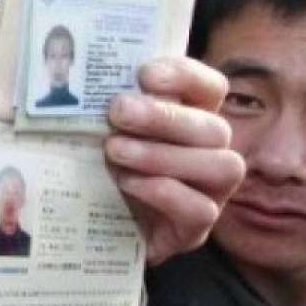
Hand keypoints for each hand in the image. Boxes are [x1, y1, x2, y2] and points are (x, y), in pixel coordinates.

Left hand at [106, 59, 244, 265]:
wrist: (88, 231)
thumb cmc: (97, 170)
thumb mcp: (97, 132)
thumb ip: (105, 106)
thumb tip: (84, 77)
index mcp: (192, 120)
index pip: (210, 88)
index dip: (185, 76)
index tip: (145, 75)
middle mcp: (210, 154)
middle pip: (215, 128)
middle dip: (165, 117)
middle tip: (119, 110)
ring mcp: (210, 195)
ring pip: (221, 168)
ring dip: (165, 155)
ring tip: (116, 150)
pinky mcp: (194, 231)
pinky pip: (200, 211)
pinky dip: (165, 192)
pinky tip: (129, 183)